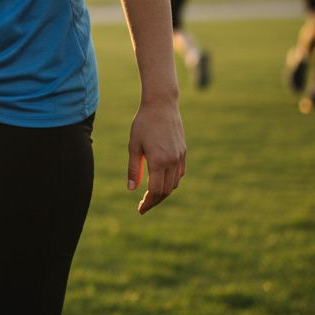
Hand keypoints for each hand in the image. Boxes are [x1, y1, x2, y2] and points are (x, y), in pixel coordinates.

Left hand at [127, 99, 186, 214]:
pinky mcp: (183, 152)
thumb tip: (131, 189)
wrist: (162, 105)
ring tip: (151, 195)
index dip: (148, 203)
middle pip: (166, 190)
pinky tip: (162, 181)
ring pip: (174, 183)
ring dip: (164, 192)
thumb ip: (134, 169)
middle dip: (155, 201)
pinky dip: (172, 181)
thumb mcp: (134, 146)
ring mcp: (180, 156)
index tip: (140, 210)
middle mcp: (172, 161)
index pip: (156, 191)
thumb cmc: (143, 123)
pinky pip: (179, 173)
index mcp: (158, 161)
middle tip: (143, 206)